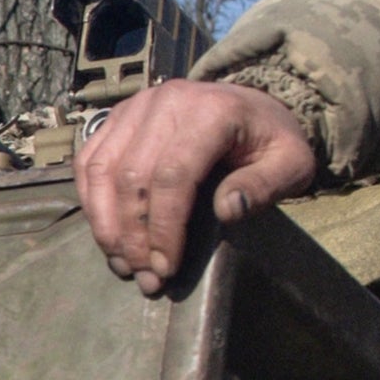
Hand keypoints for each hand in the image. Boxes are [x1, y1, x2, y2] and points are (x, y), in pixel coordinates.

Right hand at [74, 74, 321, 290]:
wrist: (248, 106)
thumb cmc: (268, 140)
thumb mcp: (290, 162)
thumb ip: (264, 185)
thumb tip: (226, 210)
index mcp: (210, 112)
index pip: (173, 175)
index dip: (163, 228)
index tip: (165, 268)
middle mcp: (165, 102)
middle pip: (132, 176)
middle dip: (133, 236)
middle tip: (144, 277)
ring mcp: (135, 107)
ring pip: (102, 171)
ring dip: (107, 225)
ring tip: (123, 263)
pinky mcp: (116, 117)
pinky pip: (88, 162)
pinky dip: (91, 202)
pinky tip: (108, 235)